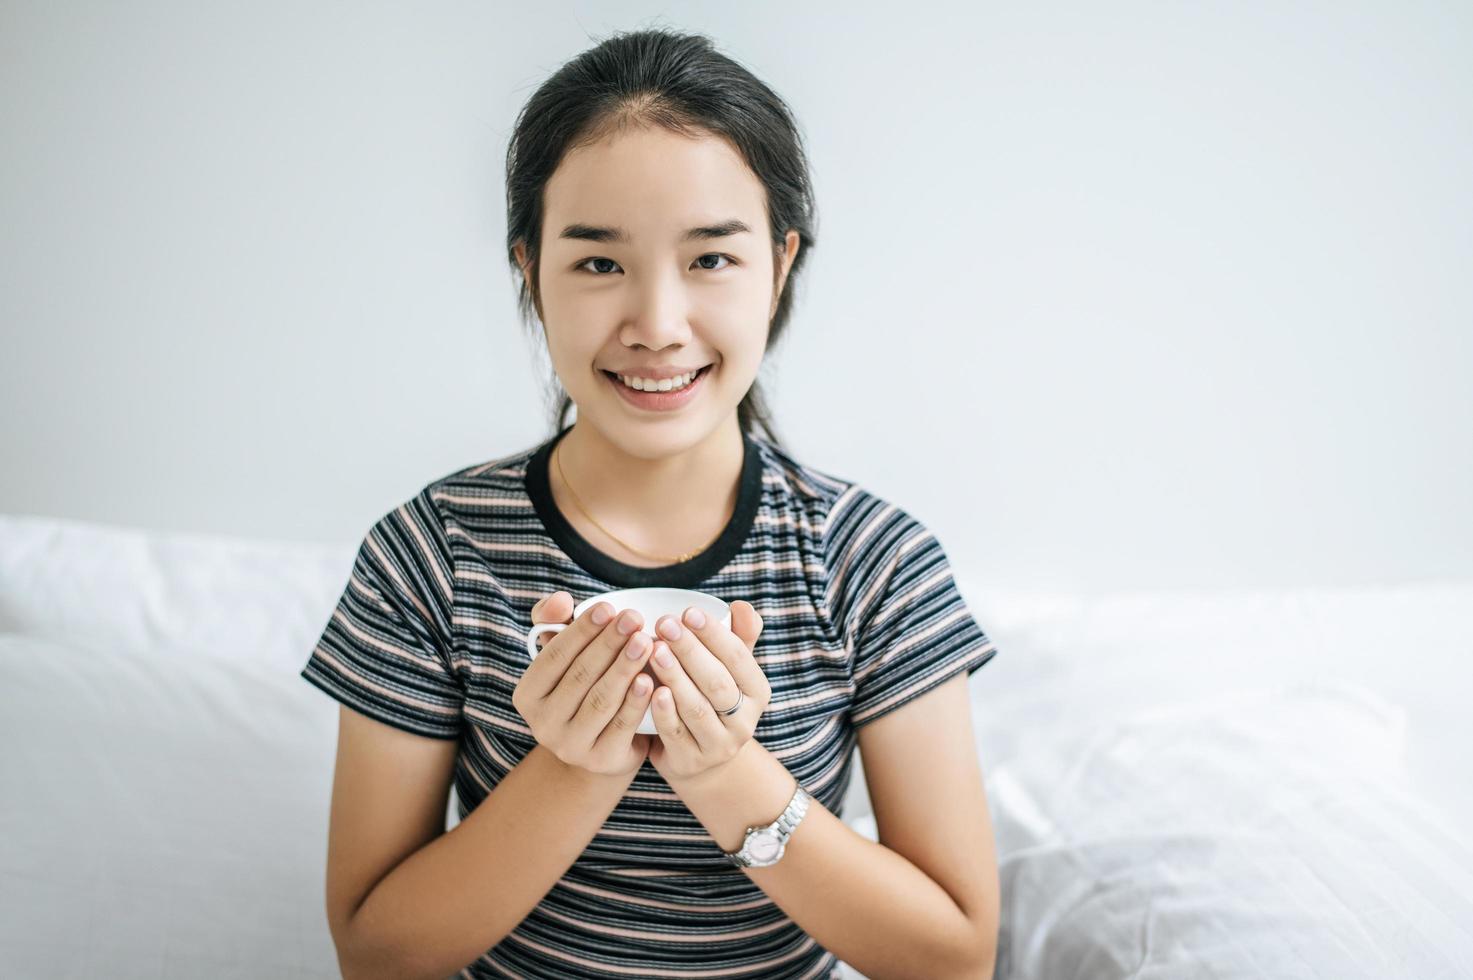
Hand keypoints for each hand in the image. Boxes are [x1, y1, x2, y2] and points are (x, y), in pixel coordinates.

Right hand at [513, 591, 656, 777]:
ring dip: (625, 668)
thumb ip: (555, 621)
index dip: (582, 630)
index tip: (609, 607)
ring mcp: (570, 746)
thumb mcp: (565, 655)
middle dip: (609, 644)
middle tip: (634, 619)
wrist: (601, 746)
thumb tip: (561, 599)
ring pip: (601, 700)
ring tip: (646, 642)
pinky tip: (652, 679)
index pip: (554, 656)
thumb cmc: (583, 687)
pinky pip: (622, 726)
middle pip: (580, 676)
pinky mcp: (601, 760)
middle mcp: (543, 724)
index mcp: (527, 695)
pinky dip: (637, 701)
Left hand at [646, 600, 769, 782]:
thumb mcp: (728, 671)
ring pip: (696, 708)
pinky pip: (675, 733)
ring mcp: (719, 745)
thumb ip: (737, 638)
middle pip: (717, 682)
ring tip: (654, 650)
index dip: (713, 634)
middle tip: (664, 624)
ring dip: (674, 676)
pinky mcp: (691, 761)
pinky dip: (664, 710)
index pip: (738, 658)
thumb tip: (741, 606)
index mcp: (757, 692)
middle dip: (690, 651)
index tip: (688, 612)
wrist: (700, 760)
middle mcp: (744, 721)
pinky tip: (651, 689)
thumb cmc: (711, 700)